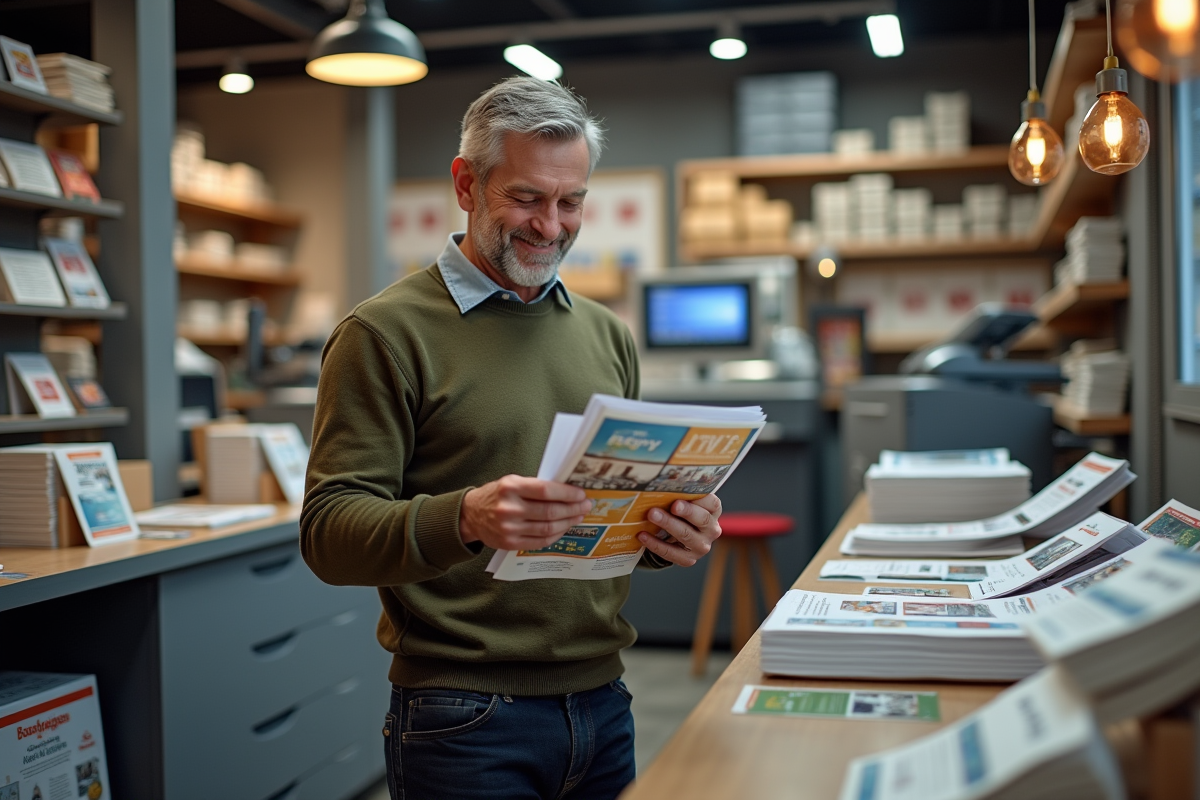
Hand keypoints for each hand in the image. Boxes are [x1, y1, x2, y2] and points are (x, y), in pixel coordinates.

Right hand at [460, 476, 592, 550]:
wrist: (470, 515)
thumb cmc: (496, 495)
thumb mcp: (511, 482)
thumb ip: (535, 487)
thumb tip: (567, 491)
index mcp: (510, 487)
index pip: (546, 491)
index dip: (567, 493)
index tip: (580, 494)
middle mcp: (509, 508)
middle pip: (550, 511)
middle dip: (572, 508)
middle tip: (586, 505)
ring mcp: (509, 528)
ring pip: (548, 528)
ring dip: (567, 522)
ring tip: (578, 516)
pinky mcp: (510, 543)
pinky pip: (540, 541)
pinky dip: (555, 535)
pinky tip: (564, 528)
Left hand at [637, 494, 722, 566]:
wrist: (678, 538)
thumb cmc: (681, 514)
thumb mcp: (686, 503)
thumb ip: (681, 495)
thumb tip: (663, 485)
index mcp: (713, 512)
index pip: (712, 503)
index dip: (702, 499)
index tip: (689, 494)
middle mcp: (711, 530)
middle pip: (701, 519)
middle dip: (686, 512)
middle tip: (673, 505)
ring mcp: (701, 546)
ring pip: (686, 535)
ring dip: (668, 524)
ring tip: (652, 515)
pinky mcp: (688, 559)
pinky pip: (671, 552)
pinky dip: (655, 543)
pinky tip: (643, 535)